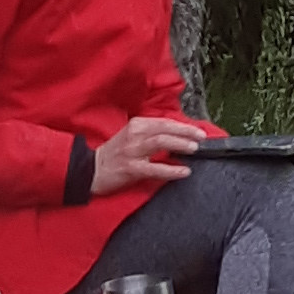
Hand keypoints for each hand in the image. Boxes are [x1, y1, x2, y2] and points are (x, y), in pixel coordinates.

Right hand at [92, 112, 212, 197]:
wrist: (91, 169)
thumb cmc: (115, 154)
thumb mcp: (132, 136)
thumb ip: (152, 134)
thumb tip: (178, 135)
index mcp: (136, 124)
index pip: (164, 122)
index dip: (183, 126)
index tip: (198, 130)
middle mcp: (134, 135)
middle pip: (165, 129)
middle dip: (186, 132)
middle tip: (202, 137)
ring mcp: (132, 151)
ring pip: (161, 143)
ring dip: (180, 144)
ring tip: (195, 148)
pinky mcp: (131, 168)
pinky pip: (155, 168)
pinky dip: (171, 169)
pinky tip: (184, 171)